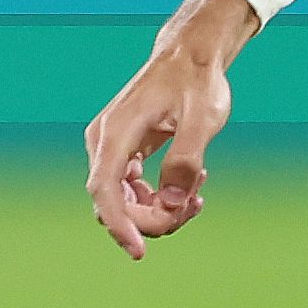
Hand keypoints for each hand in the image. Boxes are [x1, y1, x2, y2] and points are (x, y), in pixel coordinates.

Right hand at [85, 0, 259, 256]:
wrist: (190, 55)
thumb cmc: (197, 81)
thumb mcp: (204, 118)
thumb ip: (187, 159)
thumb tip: (173, 203)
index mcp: (116, 131)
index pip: (104, 190)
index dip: (120, 225)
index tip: (140, 252)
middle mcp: (104, 142)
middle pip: (114, 202)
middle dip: (153, 218)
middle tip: (196, 205)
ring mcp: (112, 148)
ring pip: (124, 201)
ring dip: (159, 209)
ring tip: (198, 191)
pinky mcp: (123, 153)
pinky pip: (133, 190)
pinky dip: (159, 197)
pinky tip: (192, 186)